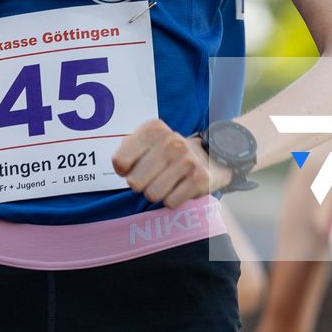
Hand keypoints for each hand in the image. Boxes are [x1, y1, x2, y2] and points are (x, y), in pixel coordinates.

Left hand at [112, 121, 231, 207]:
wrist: (212, 154)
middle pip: (134, 182)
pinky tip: (181, 187)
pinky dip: (173, 199)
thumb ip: (126, 151)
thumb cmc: (170, 152)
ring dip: (157, 193)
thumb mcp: (148, 142)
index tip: (135, 167)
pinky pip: (170, 202)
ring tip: (168, 182)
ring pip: (152, 194)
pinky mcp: (199, 178)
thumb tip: (121, 169)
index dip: (124, 170)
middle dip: (142, 185)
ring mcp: (186, 159)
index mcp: (153, 129)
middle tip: (154, 177)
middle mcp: (170, 141)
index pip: (119, 161)